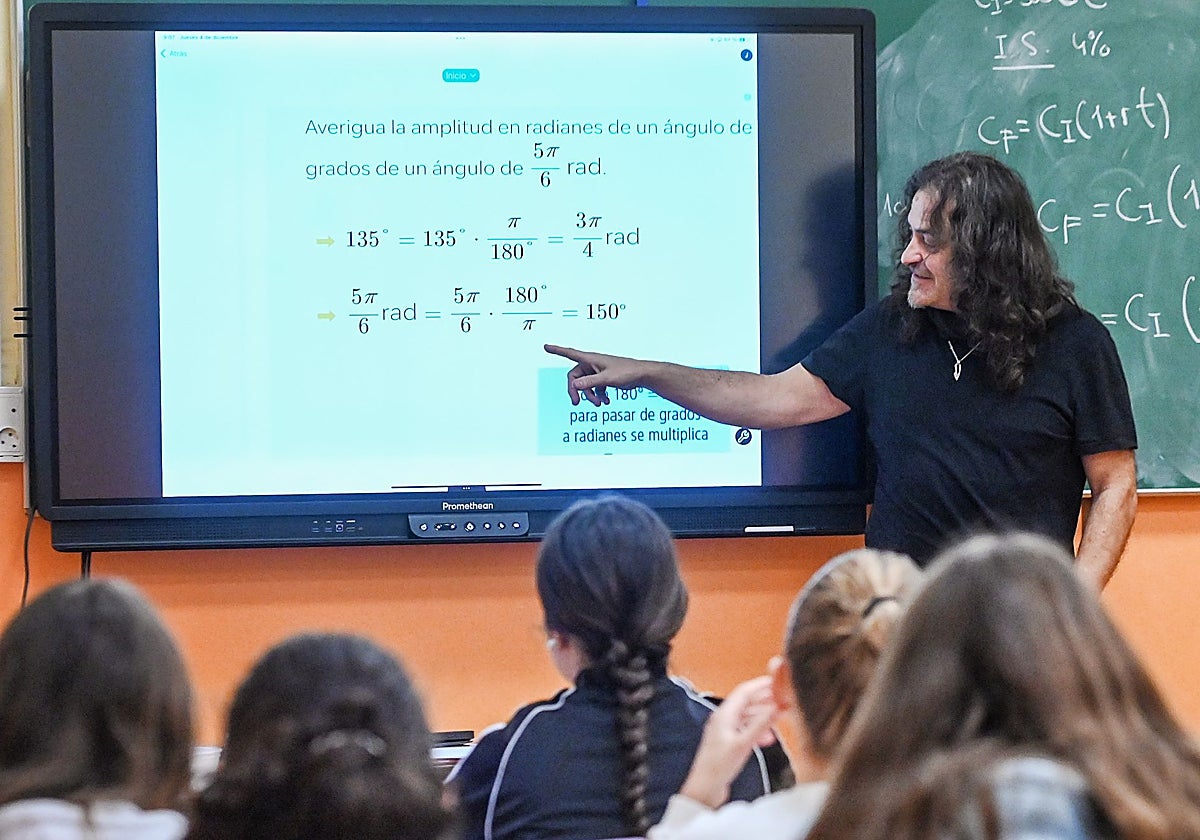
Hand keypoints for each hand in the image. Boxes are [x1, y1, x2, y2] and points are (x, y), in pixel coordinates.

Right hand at [544, 344, 645, 406]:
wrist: (642, 375)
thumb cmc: (627, 372)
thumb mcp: (607, 379)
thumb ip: (591, 382)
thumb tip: (575, 385)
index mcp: (591, 359)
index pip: (570, 353)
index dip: (557, 350)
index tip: (546, 346)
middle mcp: (592, 364)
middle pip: (575, 377)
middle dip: (576, 390)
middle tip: (577, 403)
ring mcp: (598, 371)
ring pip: (585, 385)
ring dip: (590, 396)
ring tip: (599, 404)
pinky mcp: (604, 378)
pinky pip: (594, 388)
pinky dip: (598, 395)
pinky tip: (606, 402)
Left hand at [679, 676, 781, 809]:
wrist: (704, 788)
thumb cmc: (718, 766)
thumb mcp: (743, 744)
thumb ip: (761, 724)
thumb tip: (777, 707)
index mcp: (724, 714)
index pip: (744, 691)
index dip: (761, 685)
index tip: (777, 681)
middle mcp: (723, 719)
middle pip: (746, 702)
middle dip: (764, 700)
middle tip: (782, 700)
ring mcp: (725, 731)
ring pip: (747, 717)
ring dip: (762, 716)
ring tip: (779, 718)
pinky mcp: (727, 743)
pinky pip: (745, 730)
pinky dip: (757, 730)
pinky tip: (767, 738)